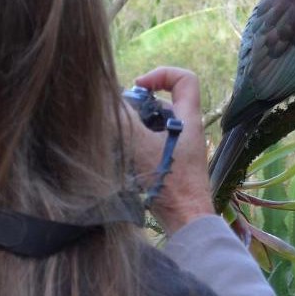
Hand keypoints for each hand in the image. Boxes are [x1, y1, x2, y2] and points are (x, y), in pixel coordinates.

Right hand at [126, 67, 214, 233]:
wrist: (186, 220)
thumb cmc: (171, 183)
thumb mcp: (141, 146)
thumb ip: (123, 120)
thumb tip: (105, 101)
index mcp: (188, 119)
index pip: (185, 79)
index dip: (162, 74)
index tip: (139, 87)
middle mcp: (187, 130)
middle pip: (163, 103)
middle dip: (138, 106)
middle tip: (119, 117)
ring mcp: (180, 149)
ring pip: (155, 126)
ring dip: (134, 128)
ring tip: (116, 138)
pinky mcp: (172, 165)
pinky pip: (152, 145)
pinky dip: (136, 146)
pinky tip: (121, 158)